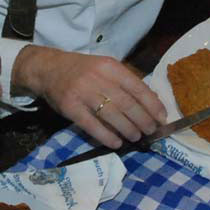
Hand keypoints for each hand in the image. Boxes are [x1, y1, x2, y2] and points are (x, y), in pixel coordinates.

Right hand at [12, 46, 166, 148]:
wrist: (48, 69)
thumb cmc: (82, 70)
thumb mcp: (104, 67)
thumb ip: (124, 82)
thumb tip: (151, 101)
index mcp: (110, 66)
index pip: (137, 87)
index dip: (152, 104)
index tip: (161, 118)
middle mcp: (97, 78)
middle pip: (126, 103)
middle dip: (143, 120)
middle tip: (151, 131)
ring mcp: (82, 92)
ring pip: (112, 115)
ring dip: (128, 129)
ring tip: (136, 137)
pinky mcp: (70, 107)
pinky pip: (92, 125)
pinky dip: (106, 136)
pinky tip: (116, 143)